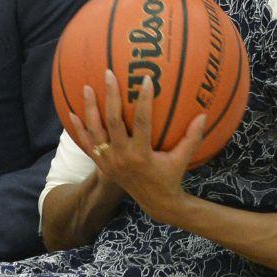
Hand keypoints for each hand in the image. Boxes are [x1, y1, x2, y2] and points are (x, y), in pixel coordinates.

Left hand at [67, 71, 206, 224]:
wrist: (154, 202)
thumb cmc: (170, 177)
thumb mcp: (182, 159)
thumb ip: (192, 137)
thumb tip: (204, 114)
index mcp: (142, 154)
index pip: (142, 121)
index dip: (143, 100)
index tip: (145, 79)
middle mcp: (122, 156)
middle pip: (112, 121)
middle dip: (110, 96)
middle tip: (107, 74)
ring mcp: (108, 160)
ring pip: (95, 131)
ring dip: (89, 109)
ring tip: (86, 87)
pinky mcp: (101, 164)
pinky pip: (86, 144)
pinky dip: (78, 129)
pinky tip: (71, 113)